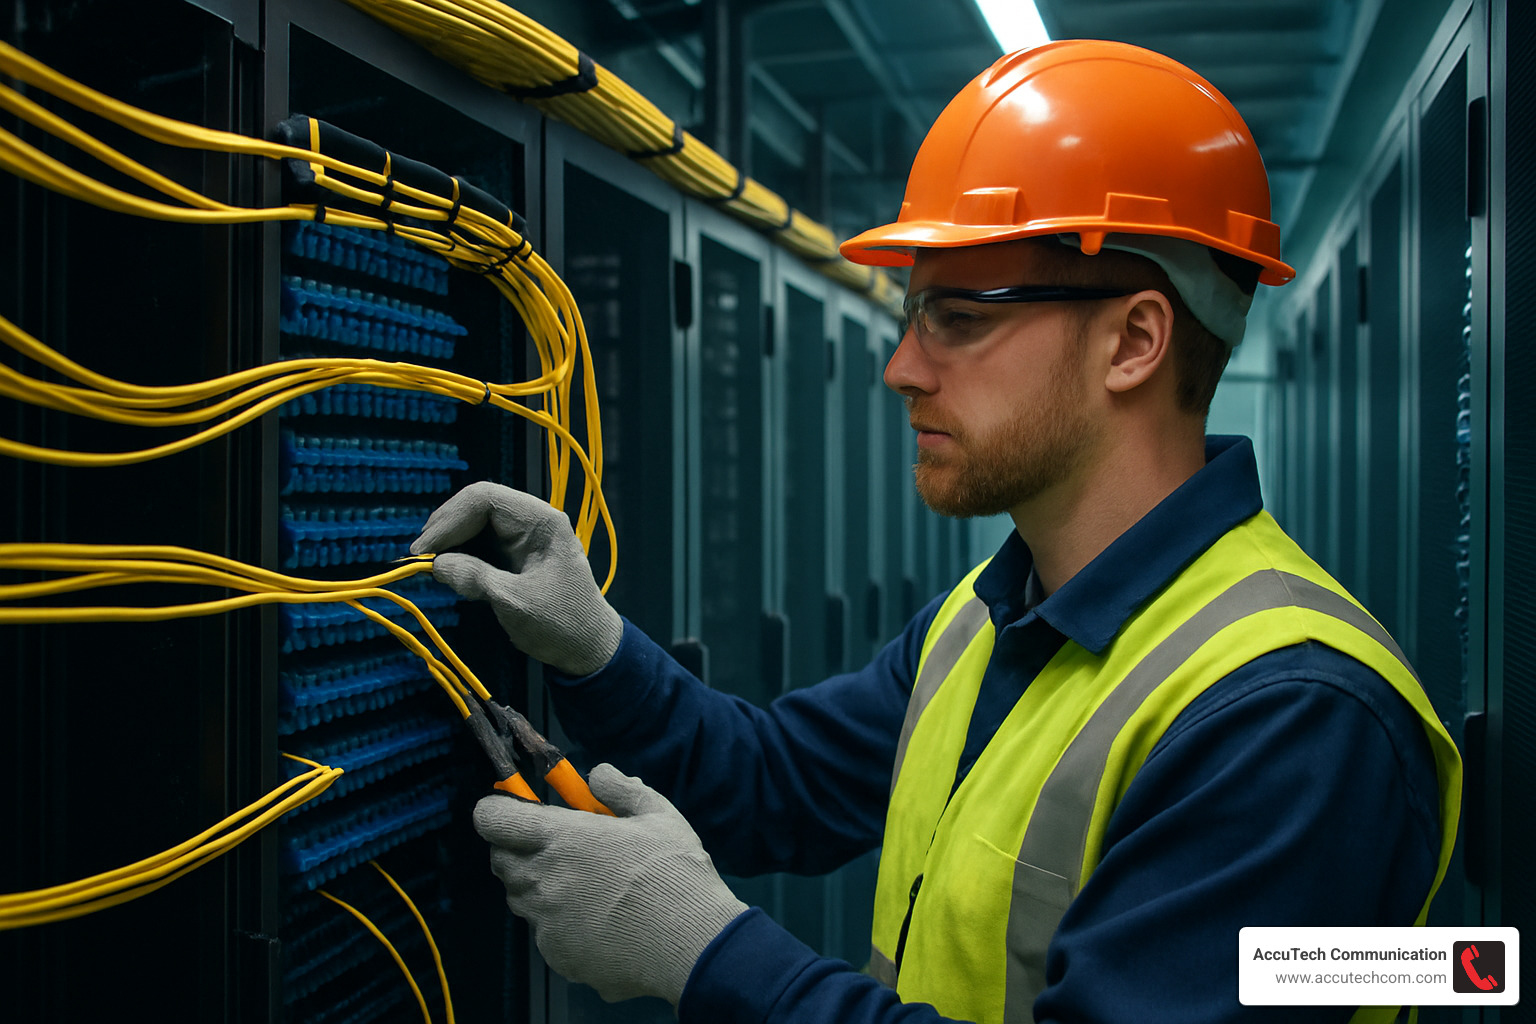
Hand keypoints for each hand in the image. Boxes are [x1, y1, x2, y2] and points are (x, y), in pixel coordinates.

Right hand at [410, 482, 621, 676]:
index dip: (449, 519)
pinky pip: (480, 542)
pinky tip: (448, 570)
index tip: (424, 550)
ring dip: (451, 540)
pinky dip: (460, 552)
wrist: (588, 647)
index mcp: (542, 521)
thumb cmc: (562, 623)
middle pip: (477, 505)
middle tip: (420, 558)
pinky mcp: (515, 553)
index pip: (485, 498)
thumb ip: (476, 578)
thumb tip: (435, 564)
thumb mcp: (516, 603)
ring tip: (430, 564)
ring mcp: (524, 535)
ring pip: (475, 523)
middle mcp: (532, 520)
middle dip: (447, 529)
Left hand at [473, 764, 747, 1005]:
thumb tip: (597, 773)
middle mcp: (542, 880)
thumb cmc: (675, 873)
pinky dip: (561, 924)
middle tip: (559, 849)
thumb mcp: (658, 815)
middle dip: (519, 849)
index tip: (518, 811)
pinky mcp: (558, 956)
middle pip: (500, 860)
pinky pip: (545, 933)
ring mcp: (546, 923)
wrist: (692, 943)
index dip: (499, 811)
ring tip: (587, 887)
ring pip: (522, 898)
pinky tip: (601, 922)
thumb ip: (620, 789)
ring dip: (540, 887)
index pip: (492, 819)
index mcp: (561, 838)